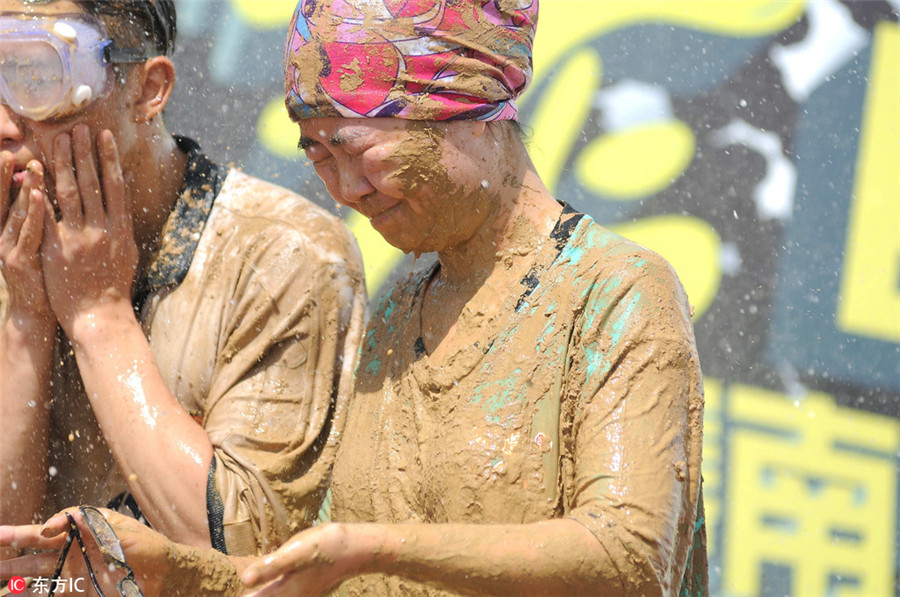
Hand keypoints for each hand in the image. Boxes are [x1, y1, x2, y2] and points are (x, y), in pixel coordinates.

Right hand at [0, 152, 53, 324]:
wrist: (39, 309)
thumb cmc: (44, 271)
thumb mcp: (38, 239)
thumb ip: (38, 214)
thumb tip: (40, 185)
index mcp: (9, 228)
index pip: (5, 195)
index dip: (5, 173)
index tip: (9, 148)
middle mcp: (3, 235)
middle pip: (3, 199)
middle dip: (5, 175)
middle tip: (9, 150)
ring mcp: (10, 248)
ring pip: (16, 211)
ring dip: (23, 186)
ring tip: (31, 164)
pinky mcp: (21, 262)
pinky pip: (29, 232)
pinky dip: (32, 212)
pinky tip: (37, 195)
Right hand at [0, 508, 172, 596]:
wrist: (166, 575)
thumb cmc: (152, 548)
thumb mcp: (128, 534)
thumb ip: (97, 528)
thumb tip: (69, 517)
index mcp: (88, 529)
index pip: (56, 525)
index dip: (43, 528)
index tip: (41, 531)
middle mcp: (77, 549)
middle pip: (38, 547)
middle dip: (13, 546)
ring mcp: (76, 571)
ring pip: (38, 572)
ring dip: (16, 575)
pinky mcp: (80, 591)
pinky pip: (51, 592)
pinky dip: (32, 593)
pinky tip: (14, 595)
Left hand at [40, 125, 138, 333]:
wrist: (99, 315)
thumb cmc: (115, 285)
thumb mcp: (128, 250)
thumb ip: (124, 220)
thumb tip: (123, 191)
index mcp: (121, 229)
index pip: (115, 185)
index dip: (109, 158)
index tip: (104, 136)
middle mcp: (102, 229)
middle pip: (92, 183)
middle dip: (83, 152)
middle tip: (76, 127)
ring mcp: (79, 238)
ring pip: (70, 193)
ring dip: (63, 163)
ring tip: (58, 140)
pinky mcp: (57, 248)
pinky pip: (47, 216)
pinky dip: (41, 193)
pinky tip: (35, 174)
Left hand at [241, 523, 370, 596]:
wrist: (358, 548)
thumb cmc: (327, 548)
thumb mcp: (296, 553)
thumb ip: (270, 567)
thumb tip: (244, 580)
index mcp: (286, 593)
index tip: (233, 596)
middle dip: (255, 594)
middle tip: (244, 592)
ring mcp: (304, 595)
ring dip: (266, 592)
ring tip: (254, 589)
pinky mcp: (310, 588)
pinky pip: (288, 594)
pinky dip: (277, 591)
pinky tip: (277, 584)